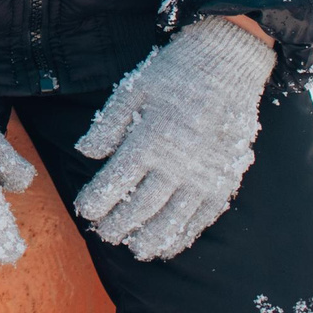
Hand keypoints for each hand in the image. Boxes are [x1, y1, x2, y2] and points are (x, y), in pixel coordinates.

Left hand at [73, 17, 275, 260]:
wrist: (228, 63)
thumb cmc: (176, 72)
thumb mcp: (135, 89)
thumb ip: (109, 125)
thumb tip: (86, 153)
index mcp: (150, 141)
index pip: (116, 183)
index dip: (97, 201)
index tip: (84, 211)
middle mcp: (177, 165)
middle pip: (141, 206)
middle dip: (119, 225)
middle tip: (104, 235)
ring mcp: (204, 176)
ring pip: (173, 220)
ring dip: (150, 238)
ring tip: (134, 249)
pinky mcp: (225, 179)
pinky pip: (203, 217)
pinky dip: (185, 235)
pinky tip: (170, 244)